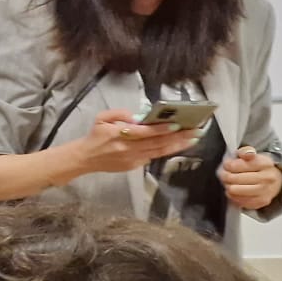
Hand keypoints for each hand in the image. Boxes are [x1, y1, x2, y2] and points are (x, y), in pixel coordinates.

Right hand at [70, 109, 200, 175]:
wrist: (85, 158)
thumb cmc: (95, 135)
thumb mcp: (102, 118)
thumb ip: (119, 114)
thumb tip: (139, 116)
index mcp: (119, 135)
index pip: (144, 132)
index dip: (161, 129)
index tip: (177, 124)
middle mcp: (128, 149)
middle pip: (157, 143)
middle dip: (178, 137)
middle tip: (196, 131)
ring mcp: (132, 159)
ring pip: (159, 152)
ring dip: (177, 145)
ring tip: (193, 138)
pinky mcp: (134, 166)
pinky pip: (153, 157)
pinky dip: (166, 151)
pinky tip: (178, 144)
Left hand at [220, 146, 281, 209]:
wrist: (276, 182)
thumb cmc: (260, 168)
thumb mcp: (254, 155)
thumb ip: (246, 151)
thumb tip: (244, 153)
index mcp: (265, 163)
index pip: (237, 165)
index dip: (227, 165)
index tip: (227, 164)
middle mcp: (267, 178)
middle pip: (233, 178)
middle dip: (224, 175)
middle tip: (224, 174)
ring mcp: (265, 192)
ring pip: (233, 190)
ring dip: (227, 186)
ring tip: (229, 182)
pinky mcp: (260, 202)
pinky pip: (237, 200)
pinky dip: (232, 195)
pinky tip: (235, 190)